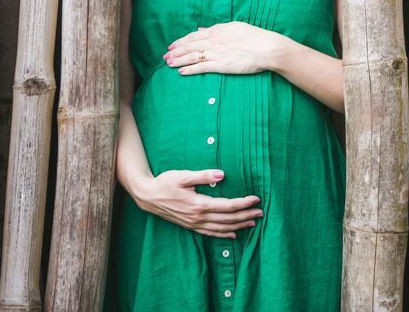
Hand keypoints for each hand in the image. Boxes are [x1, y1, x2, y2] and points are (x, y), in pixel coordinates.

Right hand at [129, 169, 261, 238]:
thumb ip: (204, 176)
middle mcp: (198, 217)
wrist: (147, 196)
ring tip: (253, 223)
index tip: (256, 199)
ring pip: (221, 228)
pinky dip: (223, 234)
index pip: (227, 206)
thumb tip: (222, 174)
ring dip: (238, 226)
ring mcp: (194, 224)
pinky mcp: (190, 226)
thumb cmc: (165, 183)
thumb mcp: (183, 176)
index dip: (243, 203)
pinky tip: (233, 234)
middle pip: (228, 219)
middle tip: (261, 212)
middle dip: (246, 216)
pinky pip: (210, 233)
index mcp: (199, 204)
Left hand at [165, 22, 286, 75]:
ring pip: (192, 56)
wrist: (267, 48)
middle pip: (189, 46)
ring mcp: (217, 53)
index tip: (172, 45)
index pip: (194, 35)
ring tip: (168, 64)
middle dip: (175, 51)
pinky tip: (181, 71)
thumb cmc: (255, 37)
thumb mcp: (236, 27)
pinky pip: (202, 67)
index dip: (181, 41)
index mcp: (218, 30)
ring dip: (178, 60)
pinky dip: (190, 69)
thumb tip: (203, 29)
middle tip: (165, 55)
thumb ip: (218, 28)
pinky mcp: (222, 65)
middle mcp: (215, 40)